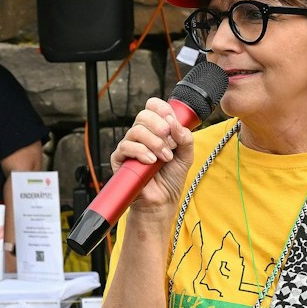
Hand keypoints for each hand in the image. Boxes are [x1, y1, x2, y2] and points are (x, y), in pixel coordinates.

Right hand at [109, 98, 195, 215]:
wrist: (162, 200)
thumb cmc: (171, 178)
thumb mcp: (186, 155)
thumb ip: (185, 137)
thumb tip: (174, 122)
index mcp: (156, 129)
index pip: (152, 106)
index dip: (161, 108)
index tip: (171, 120)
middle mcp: (141, 135)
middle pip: (143, 115)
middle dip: (160, 127)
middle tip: (171, 143)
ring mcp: (129, 146)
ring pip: (136, 130)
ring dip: (154, 143)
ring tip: (165, 157)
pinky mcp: (120, 159)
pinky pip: (126, 146)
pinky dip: (141, 152)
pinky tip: (151, 161)